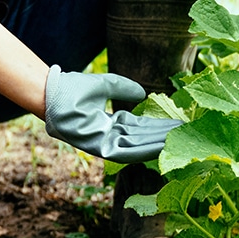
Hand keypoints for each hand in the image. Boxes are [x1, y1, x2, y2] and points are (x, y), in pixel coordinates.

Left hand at [42, 65, 180, 162]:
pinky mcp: (99, 149)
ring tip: (179, 139)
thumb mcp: (106, 85)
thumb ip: (124, 89)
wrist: (53, 93)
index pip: (139, 127)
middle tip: (186, 133)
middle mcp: (108, 135)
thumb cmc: (74, 87)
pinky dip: (143, 150)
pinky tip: (160, 145)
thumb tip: (143, 95)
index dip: (158, 126)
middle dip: (163, 136)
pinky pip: (126, 152)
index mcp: (110, 123)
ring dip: (158, 143)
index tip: (177, 123)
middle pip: (141, 138)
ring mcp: (104, 143)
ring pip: (136, 146)